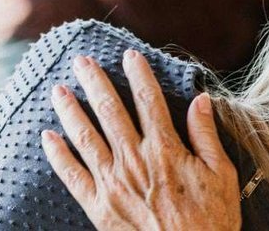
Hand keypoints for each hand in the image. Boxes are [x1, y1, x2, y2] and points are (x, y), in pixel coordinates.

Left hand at [42, 52, 238, 230]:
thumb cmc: (210, 220)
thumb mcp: (221, 174)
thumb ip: (206, 135)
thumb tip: (200, 100)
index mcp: (165, 149)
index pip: (148, 100)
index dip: (138, 74)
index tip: (129, 55)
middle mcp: (134, 160)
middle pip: (110, 111)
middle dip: (94, 82)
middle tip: (81, 61)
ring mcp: (112, 182)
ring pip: (85, 136)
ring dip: (70, 110)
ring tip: (58, 89)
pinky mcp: (97, 206)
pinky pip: (71, 175)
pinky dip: (57, 154)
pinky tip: (47, 137)